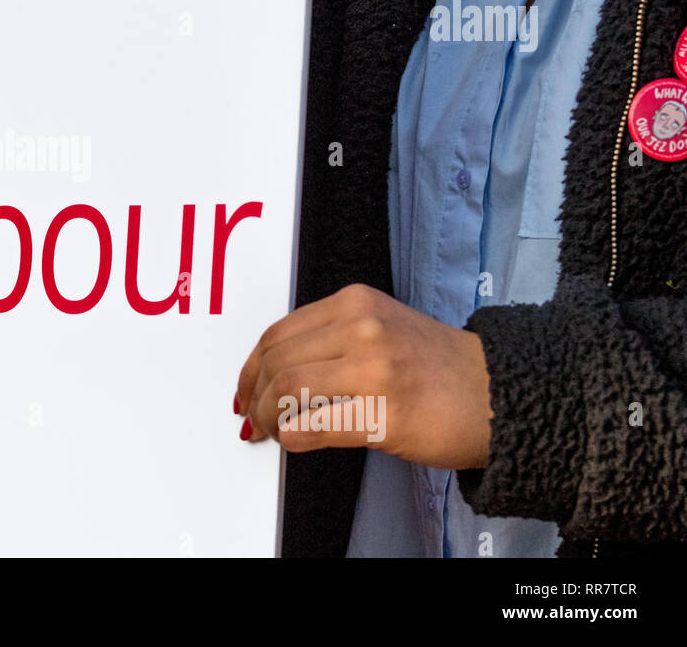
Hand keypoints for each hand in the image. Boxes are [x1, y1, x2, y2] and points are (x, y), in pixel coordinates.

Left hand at [233, 284, 492, 469]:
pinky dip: (292, 436)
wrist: (497, 394)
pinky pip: (314, 426)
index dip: (251, 367)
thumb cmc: (437, 367)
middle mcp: (362, 328)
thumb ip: (329, 338)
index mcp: (355, 302)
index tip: (246, 388)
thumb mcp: (379, 327)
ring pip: (287, 390)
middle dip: (253, 394)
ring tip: (272, 430)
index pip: (278, 333)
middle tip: (253, 416)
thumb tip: (273, 370)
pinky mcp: (386, 413)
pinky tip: (294, 440)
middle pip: (276, 361)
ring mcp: (374, 369)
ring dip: (268, 417)